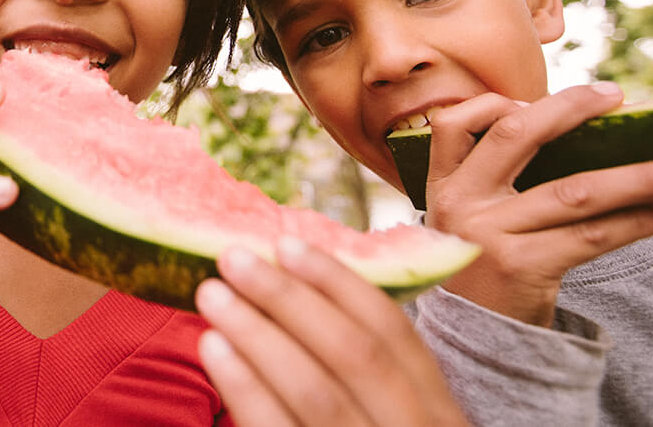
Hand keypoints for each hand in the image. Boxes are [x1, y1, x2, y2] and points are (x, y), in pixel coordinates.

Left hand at [197, 240, 466, 426]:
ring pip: (315, 393)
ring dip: (259, 332)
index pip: (395, 339)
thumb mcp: (400, 425)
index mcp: (439, 419)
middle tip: (234, 257)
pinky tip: (214, 350)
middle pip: (353, 357)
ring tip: (212, 293)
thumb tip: (305, 293)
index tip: (291, 244)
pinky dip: (245, 388)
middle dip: (291, 299)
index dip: (341, 286)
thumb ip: (371, 381)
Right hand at [423, 83, 652, 324]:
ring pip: (574, 190)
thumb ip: (492, 176)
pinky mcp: (522, 266)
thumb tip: (573, 125)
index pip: (453, 123)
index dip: (496, 102)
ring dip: (640, 176)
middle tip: (617, 95)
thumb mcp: (467, 218)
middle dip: (571, 107)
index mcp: (443, 186)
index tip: (538, 97)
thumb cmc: (485, 267)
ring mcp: (489, 235)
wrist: (475, 341)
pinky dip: (637, 222)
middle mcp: (460, 204)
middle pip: (516, 135)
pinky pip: (591, 235)